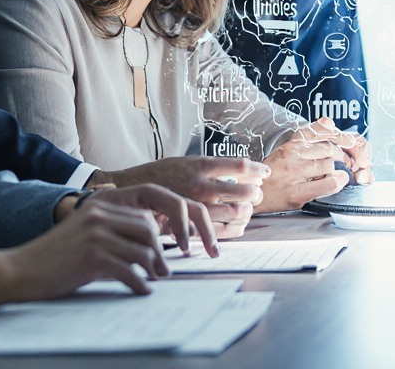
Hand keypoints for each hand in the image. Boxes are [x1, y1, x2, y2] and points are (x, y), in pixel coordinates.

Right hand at [13, 184, 214, 301]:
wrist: (20, 269)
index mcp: (100, 205)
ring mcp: (97, 235)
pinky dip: (140, 284)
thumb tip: (146, 241)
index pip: (145, 211)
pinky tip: (141, 291)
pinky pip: (131, 271)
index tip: (167, 249)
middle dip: (160, 252)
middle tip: (163, 270)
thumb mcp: (84, 232)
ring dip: (154, 270)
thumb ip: (111, 229)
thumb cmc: (55, 257)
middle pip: (149, 230)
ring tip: (154, 281)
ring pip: (144, 251)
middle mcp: (100, 215)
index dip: (161, 231)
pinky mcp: (93, 257)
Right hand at [104, 157, 267, 238]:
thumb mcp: (184, 162)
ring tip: (247, 211)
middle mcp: (200, 185)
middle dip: (255, 194)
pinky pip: (223, 231)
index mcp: (200, 165)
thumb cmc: (159, 175)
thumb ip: (209, 168)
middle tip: (256, 195)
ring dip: (247, 213)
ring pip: (236, 213)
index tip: (265, 172)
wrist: (128, 191)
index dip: (257, 169)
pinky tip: (237, 227)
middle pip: (244, 191)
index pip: (240, 165)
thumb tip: (241, 170)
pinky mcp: (191, 224)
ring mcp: (196, 206)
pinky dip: (236, 230)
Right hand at [258, 118, 371, 212]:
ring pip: (329, 165)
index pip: (320, 131)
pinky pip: (328, 183)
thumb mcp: (285, 150)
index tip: (351, 143)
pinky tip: (339, 182)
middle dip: (343, 156)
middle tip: (349, 163)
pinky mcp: (298, 192)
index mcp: (291, 145)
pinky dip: (338, 182)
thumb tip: (329, 121)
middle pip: (329, 149)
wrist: (252, 194)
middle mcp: (292, 156)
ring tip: (343, 173)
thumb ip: (307, 137)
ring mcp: (294, 174)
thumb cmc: (271, 174)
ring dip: (340, 170)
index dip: (341, 136)